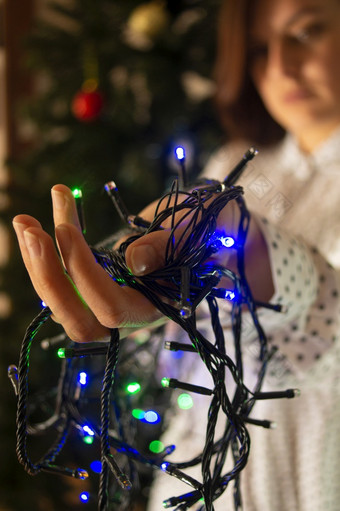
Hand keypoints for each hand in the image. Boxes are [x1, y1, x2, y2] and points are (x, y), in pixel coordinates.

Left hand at [13, 185, 272, 342]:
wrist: (212, 227)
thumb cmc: (215, 229)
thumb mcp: (202, 229)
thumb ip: (172, 245)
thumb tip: (134, 262)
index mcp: (159, 307)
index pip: (113, 309)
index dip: (86, 276)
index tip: (66, 229)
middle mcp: (131, 311)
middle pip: (77, 318)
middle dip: (47, 276)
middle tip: (29, 228)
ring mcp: (112, 297)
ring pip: (63, 300)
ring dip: (37, 260)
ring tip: (23, 219)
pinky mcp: (99, 281)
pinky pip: (64, 276)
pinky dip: (47, 248)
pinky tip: (37, 219)